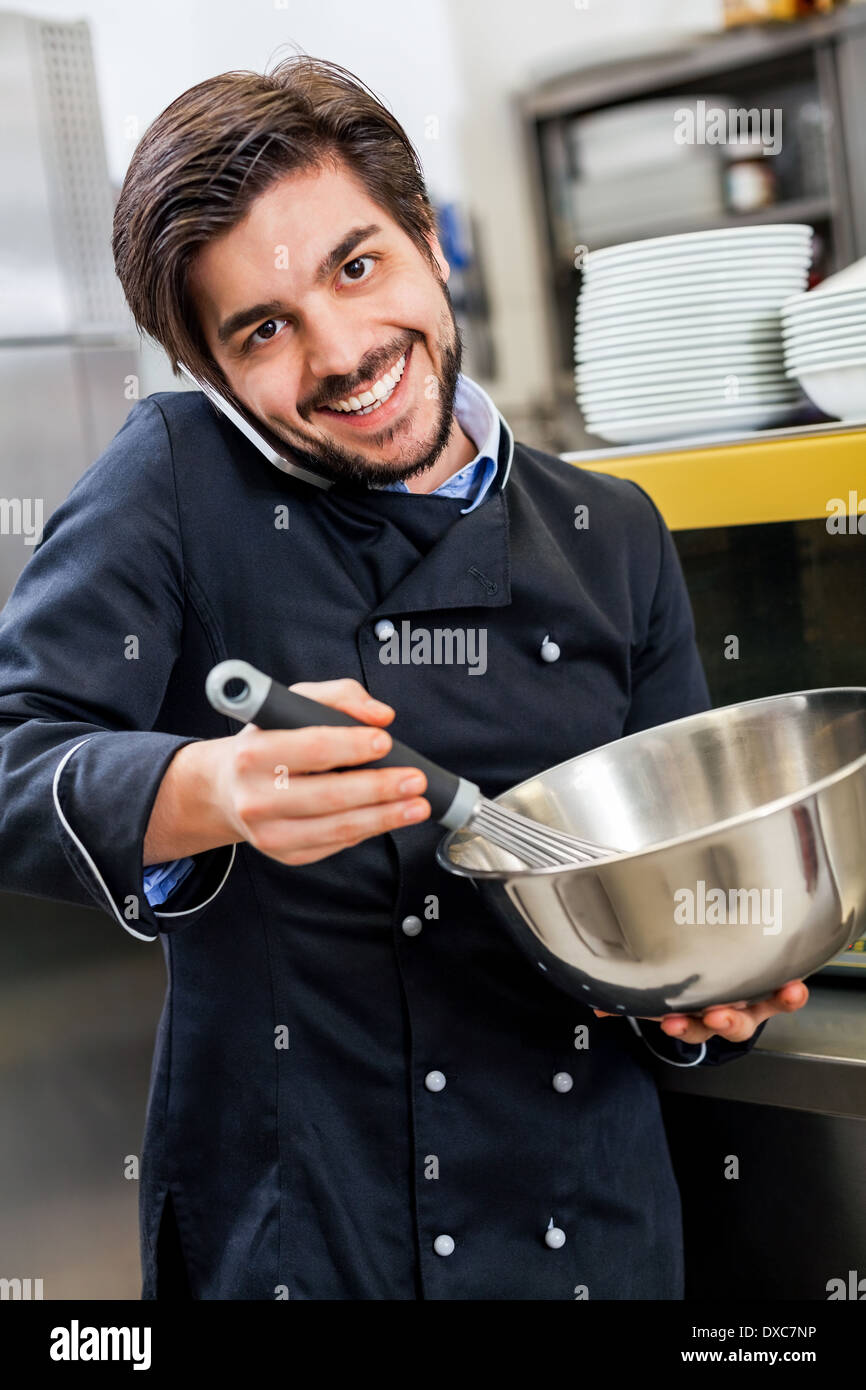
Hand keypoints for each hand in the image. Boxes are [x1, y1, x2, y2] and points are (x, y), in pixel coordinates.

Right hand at [216, 677, 429, 865]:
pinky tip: (389, 817)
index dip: (352, 746)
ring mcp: (268, 832)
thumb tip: (381, 715)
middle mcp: (254, 797)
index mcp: (252, 753)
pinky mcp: (285, 854)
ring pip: (338, 828)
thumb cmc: (268, 740)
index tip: (385, 741)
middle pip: (329, 795)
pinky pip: (336, 844)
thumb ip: (339, 696)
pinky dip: (368, 830)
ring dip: (385, 817)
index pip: (311, 749)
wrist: (228, 788)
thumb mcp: (294, 704)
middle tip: (415, 779)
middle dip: (380, 788)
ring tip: (417, 805)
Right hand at [592, 978, 808, 1044]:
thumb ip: (632, 1006)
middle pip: (726, 1024)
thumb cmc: (693, 998)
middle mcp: (727, 1013)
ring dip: (766, 1006)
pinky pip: (783, 997)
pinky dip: (790, 996)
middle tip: (712, 1014)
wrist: (725, 996)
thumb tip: (596, 1005)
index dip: (683, 1027)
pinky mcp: (769, 990)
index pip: (692, 1027)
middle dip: (720, 1020)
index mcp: (701, 1018)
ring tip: (774, 999)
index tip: (672, 1021)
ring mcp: (750, 1002)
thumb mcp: (665, 1003)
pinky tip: (797, 988)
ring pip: (757, 1012)